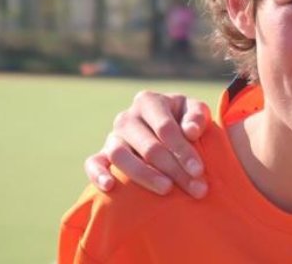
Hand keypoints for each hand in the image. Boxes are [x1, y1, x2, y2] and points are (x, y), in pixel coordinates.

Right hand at [83, 91, 212, 198]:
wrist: (168, 129)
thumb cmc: (184, 119)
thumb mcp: (195, 110)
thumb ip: (197, 116)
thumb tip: (190, 131)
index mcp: (149, 101)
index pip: (166, 128)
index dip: (183, 150)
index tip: (199, 171)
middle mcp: (127, 117)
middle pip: (148, 146)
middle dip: (174, 169)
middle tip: (195, 189)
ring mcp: (113, 136)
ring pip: (120, 155)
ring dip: (144, 175)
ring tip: (166, 189)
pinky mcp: (102, 154)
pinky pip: (93, 163)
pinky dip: (97, 174)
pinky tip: (110, 186)